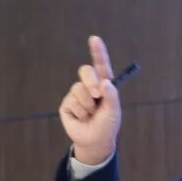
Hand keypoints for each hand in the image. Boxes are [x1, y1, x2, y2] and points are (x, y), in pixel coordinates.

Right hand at [59, 36, 121, 163]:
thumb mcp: (114, 112)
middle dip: (90, 81)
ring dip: (87, 104)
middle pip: (86, 71)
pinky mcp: (67, 103)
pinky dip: (79, 111)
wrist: (94, 141)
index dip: (97, 51)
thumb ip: (112, 96)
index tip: (94, 39)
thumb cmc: (107, 125)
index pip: (101, 65)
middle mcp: (90, 86)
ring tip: (91, 114)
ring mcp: (77, 94)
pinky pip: (72, 101)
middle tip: (97, 95)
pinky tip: (82, 118)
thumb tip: (105, 81)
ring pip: (79, 89)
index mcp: (104, 84)